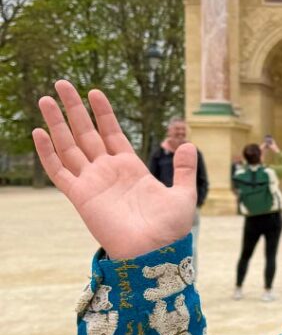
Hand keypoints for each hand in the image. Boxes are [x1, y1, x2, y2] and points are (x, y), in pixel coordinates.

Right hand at [32, 81, 196, 259]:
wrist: (155, 252)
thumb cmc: (170, 228)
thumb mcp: (183, 194)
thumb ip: (183, 169)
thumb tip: (189, 144)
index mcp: (131, 168)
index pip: (112, 133)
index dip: (103, 113)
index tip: (94, 92)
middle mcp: (108, 172)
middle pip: (86, 133)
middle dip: (74, 109)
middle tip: (62, 83)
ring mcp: (92, 182)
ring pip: (69, 146)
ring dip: (57, 123)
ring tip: (46, 98)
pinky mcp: (80, 196)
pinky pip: (59, 171)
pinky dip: (48, 152)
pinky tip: (40, 132)